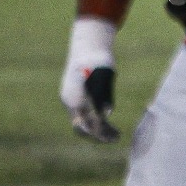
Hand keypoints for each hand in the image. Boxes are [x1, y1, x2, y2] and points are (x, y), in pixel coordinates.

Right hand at [60, 16, 119, 142]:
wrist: (87, 47)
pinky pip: (81, 115)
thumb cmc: (99, 60)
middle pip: (82, 126)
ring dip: (97, 131)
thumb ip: (105, 93)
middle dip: (99, 135)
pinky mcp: (73, 98)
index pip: (88, 122)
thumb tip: (107, 114)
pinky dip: (93, 122)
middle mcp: (69, 101)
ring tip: (115, 134)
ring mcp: (69, 100)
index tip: (116, 137)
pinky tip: (107, 124)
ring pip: (81, 122)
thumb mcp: (105, 74)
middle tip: (116, 139)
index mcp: (75, 96)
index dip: (102, 132)